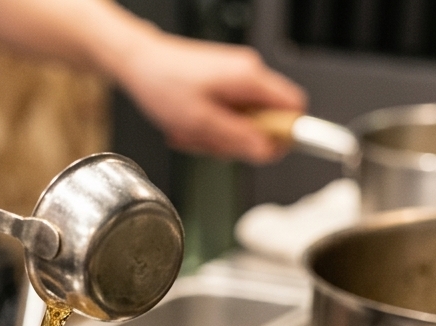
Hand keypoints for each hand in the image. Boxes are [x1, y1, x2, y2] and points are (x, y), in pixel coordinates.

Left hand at [118, 32, 306, 162]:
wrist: (140, 64)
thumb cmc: (164, 85)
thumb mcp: (201, 123)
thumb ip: (238, 138)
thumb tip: (268, 152)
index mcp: (250, 78)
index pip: (295, 109)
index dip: (285, 135)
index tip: (262, 150)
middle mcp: (249, 74)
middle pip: (267, 122)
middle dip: (239, 140)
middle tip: (211, 140)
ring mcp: (236, 80)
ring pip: (244, 124)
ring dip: (218, 137)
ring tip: (193, 131)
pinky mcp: (223, 86)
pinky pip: (227, 118)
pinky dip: (209, 128)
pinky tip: (190, 125)